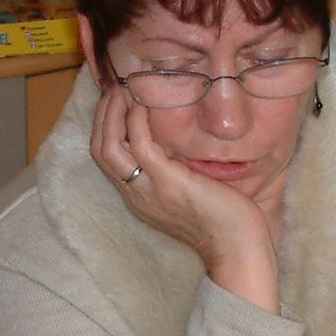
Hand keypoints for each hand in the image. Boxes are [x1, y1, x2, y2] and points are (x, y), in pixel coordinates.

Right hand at [91, 87, 279, 309]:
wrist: (236, 246)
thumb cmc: (221, 220)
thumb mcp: (186, 192)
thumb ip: (173, 171)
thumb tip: (173, 144)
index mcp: (139, 197)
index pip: (107, 159)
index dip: (105, 127)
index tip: (115, 102)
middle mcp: (136, 194)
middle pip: (100, 151)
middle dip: (102, 116)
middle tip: (112, 89)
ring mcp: (148, 189)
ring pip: (109, 148)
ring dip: (111, 114)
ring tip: (121, 90)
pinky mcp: (168, 181)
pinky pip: (141, 146)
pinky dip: (136, 122)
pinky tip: (143, 105)